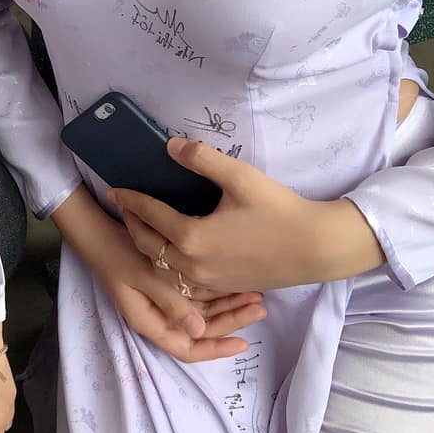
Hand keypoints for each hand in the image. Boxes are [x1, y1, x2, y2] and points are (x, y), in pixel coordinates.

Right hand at [53, 187, 266, 362]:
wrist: (98, 231)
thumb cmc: (116, 254)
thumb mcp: (141, 276)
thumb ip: (169, 302)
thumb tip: (198, 330)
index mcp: (150, 322)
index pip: (187, 349)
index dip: (215, 350)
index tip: (243, 343)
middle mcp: (161, 315)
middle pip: (201, 330)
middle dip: (231, 321)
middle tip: (260, 307)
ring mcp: (165, 300)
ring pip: (204, 312)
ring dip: (229, 304)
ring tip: (256, 294)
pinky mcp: (168, 284)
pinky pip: (198, 295)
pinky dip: (218, 290)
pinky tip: (238, 280)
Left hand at [113, 138, 385, 291]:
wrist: (317, 248)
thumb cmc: (279, 210)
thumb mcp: (240, 177)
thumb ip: (202, 159)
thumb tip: (170, 144)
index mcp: (191, 237)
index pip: (150, 216)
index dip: (131, 201)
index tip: (116, 189)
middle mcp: (192, 265)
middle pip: (148, 246)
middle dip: (132, 225)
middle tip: (125, 208)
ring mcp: (207, 281)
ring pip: (163, 268)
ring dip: (148, 248)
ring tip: (144, 228)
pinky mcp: (221, 287)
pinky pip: (182, 280)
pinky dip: (168, 265)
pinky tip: (172, 252)